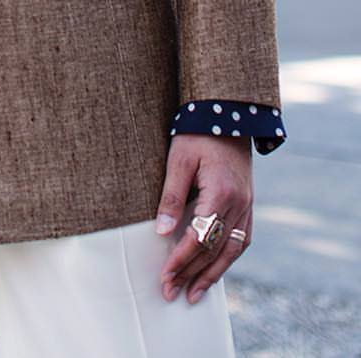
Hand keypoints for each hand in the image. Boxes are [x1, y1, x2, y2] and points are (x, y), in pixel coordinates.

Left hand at [155, 132, 252, 303]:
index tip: (164, 276)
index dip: (181, 259)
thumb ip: (171, 195)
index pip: (199, 238)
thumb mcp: (178, 159)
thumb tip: (161, 231)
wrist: (228, 117)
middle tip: (171, 292)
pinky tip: (214, 270)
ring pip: (232, 251)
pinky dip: (227, 259)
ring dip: (212, 274)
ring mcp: (247, 207)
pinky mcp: (248, 206)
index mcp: (221, 193)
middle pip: (215, 250)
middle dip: (192, 274)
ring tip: (194, 294)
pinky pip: (242, 241)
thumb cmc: (197, 135)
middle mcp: (239, 205)